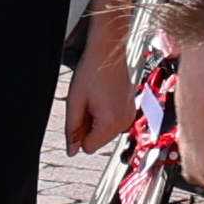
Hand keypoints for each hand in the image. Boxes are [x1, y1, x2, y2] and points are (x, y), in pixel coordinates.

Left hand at [60, 3, 133, 154]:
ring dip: (97, 121)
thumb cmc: (92, 72)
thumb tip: (72, 150)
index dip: (79, 133)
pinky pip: (114, 123)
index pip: (88, 147)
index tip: (79, 114)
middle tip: (87, 103)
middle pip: (98, 141)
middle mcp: (124, 123)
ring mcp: (129, 116)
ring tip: (95, 99)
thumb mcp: (74, 102)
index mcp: (110, 122)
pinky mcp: (130, 110)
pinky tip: (103, 98)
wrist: (108, 53)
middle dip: (89, 127)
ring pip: (105, 133)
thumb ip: (72, 129)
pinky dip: (105, 115)